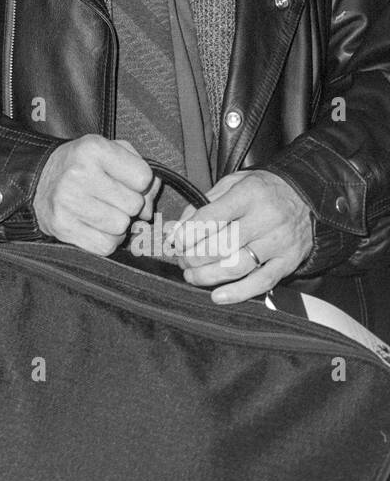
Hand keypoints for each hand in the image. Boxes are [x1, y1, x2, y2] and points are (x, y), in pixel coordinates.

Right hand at [33, 135, 155, 255]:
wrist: (37, 180)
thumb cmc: (80, 165)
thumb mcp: (108, 151)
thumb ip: (139, 168)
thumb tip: (150, 204)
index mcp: (93, 149)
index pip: (143, 177)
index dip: (140, 183)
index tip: (124, 181)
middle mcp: (79, 173)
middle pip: (134, 205)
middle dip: (129, 204)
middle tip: (111, 198)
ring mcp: (69, 202)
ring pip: (121, 227)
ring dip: (118, 224)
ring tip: (102, 211)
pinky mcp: (63, 226)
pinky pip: (106, 245)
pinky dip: (106, 240)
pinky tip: (95, 226)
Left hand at [169, 169, 312, 302]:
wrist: (307, 195)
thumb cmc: (261, 190)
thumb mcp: (231, 184)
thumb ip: (201, 206)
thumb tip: (173, 231)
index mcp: (248, 194)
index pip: (210, 218)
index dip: (187, 235)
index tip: (176, 242)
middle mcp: (265, 218)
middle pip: (220, 246)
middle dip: (193, 257)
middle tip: (182, 260)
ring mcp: (279, 242)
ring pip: (236, 266)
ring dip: (207, 276)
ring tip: (192, 276)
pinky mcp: (289, 261)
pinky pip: (261, 282)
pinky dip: (237, 293)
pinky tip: (217, 296)